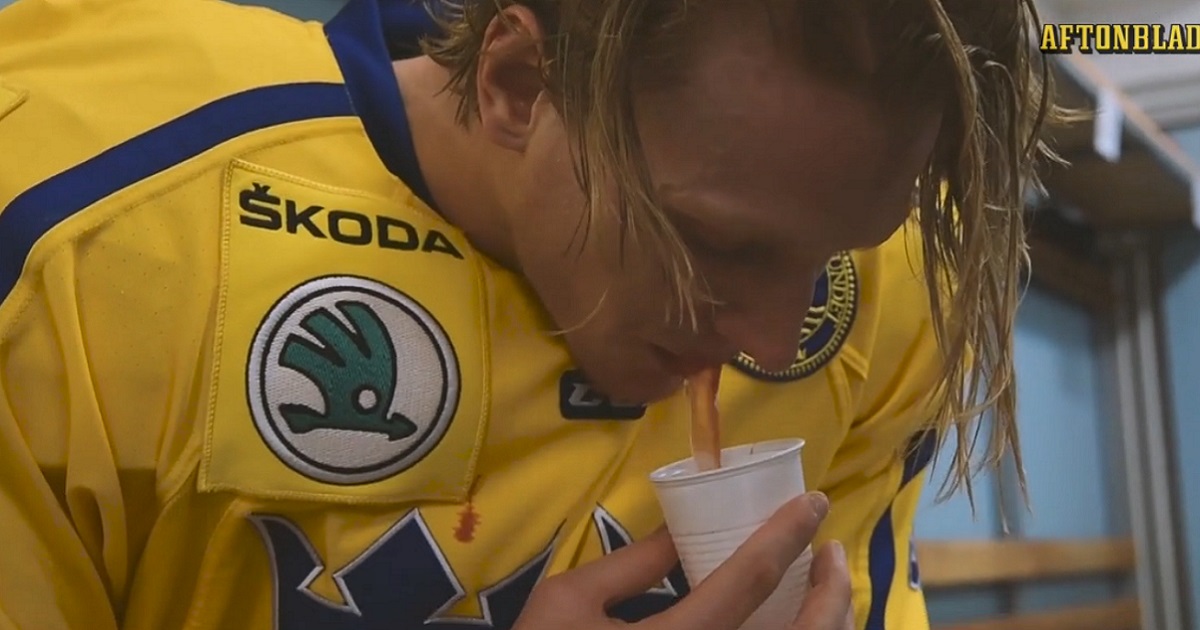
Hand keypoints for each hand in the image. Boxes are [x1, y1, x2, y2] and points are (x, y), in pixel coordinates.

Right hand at [513, 492, 851, 629]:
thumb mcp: (569, 599)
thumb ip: (630, 563)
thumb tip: (681, 528)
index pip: (748, 578)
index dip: (787, 532)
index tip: (813, 501)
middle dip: (831, 588)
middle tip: (831, 549)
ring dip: (829, 622)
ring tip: (827, 587)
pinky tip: (800, 625)